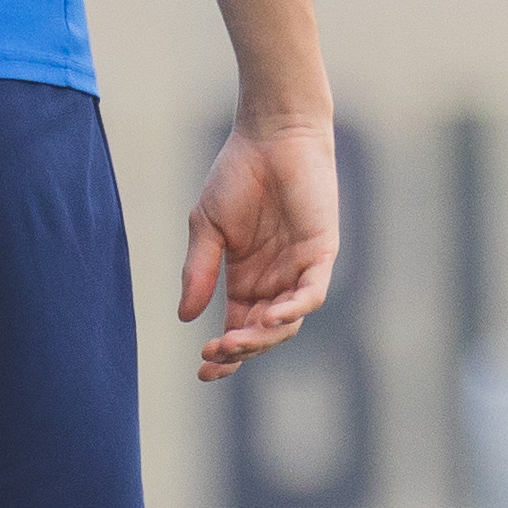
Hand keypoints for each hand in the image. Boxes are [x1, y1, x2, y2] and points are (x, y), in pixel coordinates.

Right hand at [182, 117, 340, 380]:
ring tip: (235, 341)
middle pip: (261, 334)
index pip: (238, 329)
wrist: (271, 136)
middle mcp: (275, 281)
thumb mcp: (207, 228)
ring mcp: (300, 269)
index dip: (224, 355)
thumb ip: (198, 271)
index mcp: (246, 280)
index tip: (203, 371)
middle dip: (239, 351)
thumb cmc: (238, 175)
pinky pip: (312, 294)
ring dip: (262, 337)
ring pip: (286, 323)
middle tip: (214, 354)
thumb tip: (186, 319)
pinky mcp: (321, 253)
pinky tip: (269, 316)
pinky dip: (292, 310)